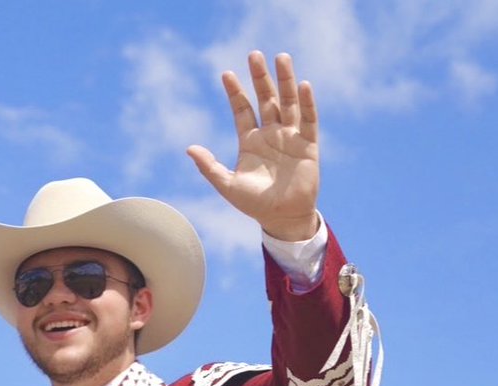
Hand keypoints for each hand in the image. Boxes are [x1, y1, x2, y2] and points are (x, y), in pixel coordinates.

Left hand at [186, 51, 318, 241]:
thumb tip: (189, 148)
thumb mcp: (227, 185)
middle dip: (259, 77)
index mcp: (250, 141)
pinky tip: (302, 85)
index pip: (241, 109)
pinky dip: (306, 103)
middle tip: (254, 55)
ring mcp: (289, 137)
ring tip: (281, 57)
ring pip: (287, 102)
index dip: (234, 92)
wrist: (281, 218)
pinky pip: (308, 119)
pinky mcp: (308, 145)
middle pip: (265, 98)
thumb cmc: (254, 203)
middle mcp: (270, 134)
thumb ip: (209, 167)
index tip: (225, 74)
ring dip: (284, 81)